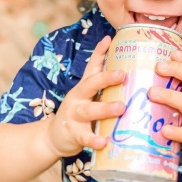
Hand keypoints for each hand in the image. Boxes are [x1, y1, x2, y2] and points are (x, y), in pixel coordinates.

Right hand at [46, 36, 125, 156]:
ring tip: (121, 107)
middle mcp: (78, 97)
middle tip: (123, 74)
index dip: (99, 52)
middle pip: (91, 84)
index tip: (109, 39)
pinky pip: (85, 137)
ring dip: (105, 108)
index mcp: (84, 87)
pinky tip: (104, 142)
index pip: (91, 66)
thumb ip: (104, 87)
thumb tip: (128, 72)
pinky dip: (94, 139)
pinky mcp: (74, 134)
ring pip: (89, 110)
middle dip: (106, 78)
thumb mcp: (88, 97)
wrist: (53, 137)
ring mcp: (74, 115)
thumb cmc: (79, 113)